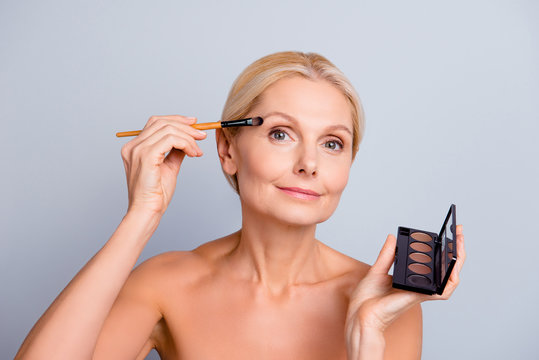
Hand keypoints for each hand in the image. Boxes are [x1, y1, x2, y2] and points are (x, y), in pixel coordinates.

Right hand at [120, 115, 206, 215]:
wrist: (147, 211)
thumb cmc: (155, 195)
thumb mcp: (168, 167)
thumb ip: (175, 152)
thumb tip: (187, 142)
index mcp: (135, 147)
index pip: (155, 123)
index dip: (176, 120)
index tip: (194, 124)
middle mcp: (133, 146)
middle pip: (162, 122)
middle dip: (185, 126)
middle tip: (201, 135)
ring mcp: (138, 150)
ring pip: (168, 129)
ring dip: (188, 137)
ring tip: (197, 150)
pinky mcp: (146, 156)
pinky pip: (171, 139)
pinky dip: (186, 143)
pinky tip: (193, 153)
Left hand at [345, 225, 465, 358]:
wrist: (360, 314)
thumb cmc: (367, 299)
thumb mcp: (377, 270)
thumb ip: (387, 254)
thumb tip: (392, 237)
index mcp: (411, 280)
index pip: (433, 266)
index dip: (442, 252)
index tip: (448, 235)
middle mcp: (420, 286)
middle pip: (446, 270)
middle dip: (456, 252)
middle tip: (460, 233)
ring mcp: (421, 292)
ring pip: (450, 280)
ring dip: (457, 263)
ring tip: (461, 246)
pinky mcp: (418, 297)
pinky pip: (442, 292)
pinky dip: (450, 281)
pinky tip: (453, 269)